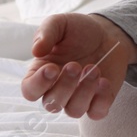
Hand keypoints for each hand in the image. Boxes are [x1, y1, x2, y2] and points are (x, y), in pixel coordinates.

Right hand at [20, 13, 136, 119]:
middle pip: (52, 104)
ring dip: (84, 92)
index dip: (38, 84)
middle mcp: (57, 90)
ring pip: (74, 111)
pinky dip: (101, 100)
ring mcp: (77, 98)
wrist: (107, 33)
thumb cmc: (78, 30)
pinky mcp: (98, 101)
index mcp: (41, 73)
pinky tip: (104, 81)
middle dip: (64, 86)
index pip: (30, 91)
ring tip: (94, 70)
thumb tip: (36, 50)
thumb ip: (46, 33)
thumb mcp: (60, 23)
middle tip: (76, 65)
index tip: (52, 68)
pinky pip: (96, 113)